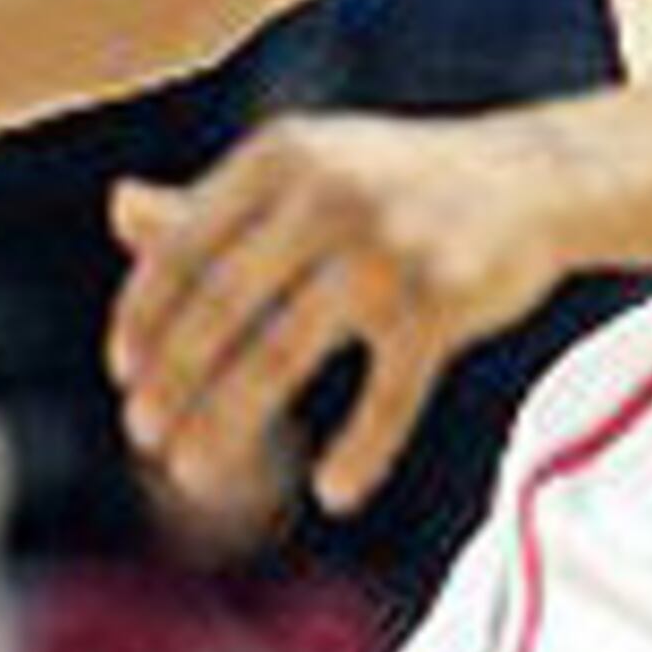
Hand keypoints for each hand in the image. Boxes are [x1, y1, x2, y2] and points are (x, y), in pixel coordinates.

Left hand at [106, 112, 571, 518]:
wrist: (533, 179)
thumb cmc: (398, 182)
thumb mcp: (308, 176)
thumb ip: (220, 202)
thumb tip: (118, 208)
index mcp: (280, 158)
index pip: (183, 250)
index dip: (143, 320)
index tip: (126, 376)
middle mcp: (327, 196)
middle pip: (219, 310)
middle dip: (173, 384)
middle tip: (146, 439)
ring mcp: (388, 249)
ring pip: (279, 358)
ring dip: (228, 427)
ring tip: (196, 474)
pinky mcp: (443, 301)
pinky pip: (388, 396)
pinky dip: (362, 452)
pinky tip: (335, 493)